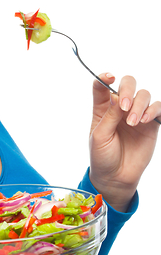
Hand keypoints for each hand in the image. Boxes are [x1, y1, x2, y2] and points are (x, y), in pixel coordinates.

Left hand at [89, 73, 160, 211]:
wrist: (116, 177)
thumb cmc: (102, 156)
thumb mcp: (100, 136)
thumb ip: (109, 116)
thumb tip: (117, 96)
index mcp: (102, 108)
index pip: (102, 85)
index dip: (104, 77)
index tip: (109, 77)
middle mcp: (119, 107)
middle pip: (127, 84)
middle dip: (127, 90)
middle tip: (124, 107)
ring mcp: (136, 114)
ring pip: (143, 95)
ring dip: (139, 105)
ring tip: (133, 122)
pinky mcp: (151, 124)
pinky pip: (158, 108)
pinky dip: (153, 110)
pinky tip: (144, 120)